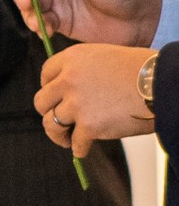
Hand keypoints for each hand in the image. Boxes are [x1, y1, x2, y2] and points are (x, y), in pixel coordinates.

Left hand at [36, 44, 155, 156]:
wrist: (163, 85)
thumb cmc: (142, 71)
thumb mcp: (105, 57)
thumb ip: (83, 69)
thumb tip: (68, 87)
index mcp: (73, 58)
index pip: (45, 73)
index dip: (49, 87)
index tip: (55, 96)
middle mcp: (69, 79)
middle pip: (42, 101)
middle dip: (48, 111)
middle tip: (58, 118)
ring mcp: (77, 104)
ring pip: (51, 124)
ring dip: (58, 134)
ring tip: (66, 139)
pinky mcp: (89, 126)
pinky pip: (75, 143)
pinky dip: (79, 148)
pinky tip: (82, 148)